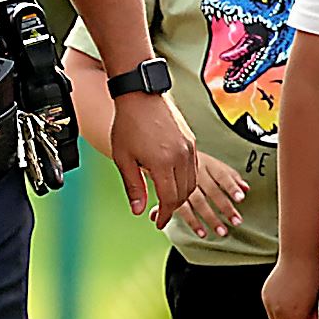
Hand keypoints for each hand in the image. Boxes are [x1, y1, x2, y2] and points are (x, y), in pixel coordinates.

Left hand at [110, 93, 195, 227]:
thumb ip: (134, 187)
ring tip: (167, 199)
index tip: (158, 222)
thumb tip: (139, 210)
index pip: (170, 199)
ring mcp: (188, 148)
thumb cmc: (128, 124)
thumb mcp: (124, 159)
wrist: (140, 95)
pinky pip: (194, 168)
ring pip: (192, 182)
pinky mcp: (191, 141)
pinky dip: (186, 180)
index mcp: (162, 163)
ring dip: (181, 194)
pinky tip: (173, 181)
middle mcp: (180, 157)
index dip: (165, 215)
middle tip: (160, 214)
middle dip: (173, 207)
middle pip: (184, 193)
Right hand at [175, 152, 248, 238]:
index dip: (231, 186)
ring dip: (211, 218)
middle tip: (236, 221)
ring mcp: (183, 184)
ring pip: (198, 202)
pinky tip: (202, 232)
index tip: (241, 198)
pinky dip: (193, 222)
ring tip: (222, 232)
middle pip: (212, 191)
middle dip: (225, 207)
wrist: (165, 157)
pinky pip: (183, 210)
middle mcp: (195, 173)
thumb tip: (246, 188)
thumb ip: (230, 176)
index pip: (222, 175)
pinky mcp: (173, 195)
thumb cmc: (193, 163)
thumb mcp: (211, 163)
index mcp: (206, 163)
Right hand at [263, 254, 318, 318]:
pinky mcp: (265, 296)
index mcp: (296, 314)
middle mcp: (280, 311)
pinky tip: (288, 300)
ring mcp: (271, 304)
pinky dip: (278, 311)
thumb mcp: (317, 303)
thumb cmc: (313, 278)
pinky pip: (271, 313)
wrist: (298, 256)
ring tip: (295, 308)